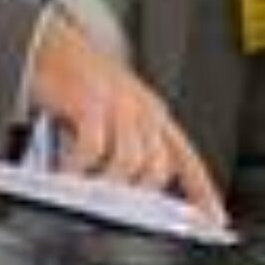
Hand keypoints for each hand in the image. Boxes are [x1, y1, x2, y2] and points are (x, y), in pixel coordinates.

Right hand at [26, 12, 224, 220]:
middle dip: (136, 193)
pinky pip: (94, 150)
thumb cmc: (79, 81)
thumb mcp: (115, 112)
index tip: (213, 219)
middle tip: (111, 204)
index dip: (202, 190)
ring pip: (130, 163)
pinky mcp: (91, 102)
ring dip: (107, 182)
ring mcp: (119, 104)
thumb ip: (130, 144)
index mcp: (154, 113)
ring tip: (85, 188)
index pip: (187, 157)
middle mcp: (143, 109)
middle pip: (158, 168)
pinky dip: (80, 167)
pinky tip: (68, 171)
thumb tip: (133, 188)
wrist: (51, 44)